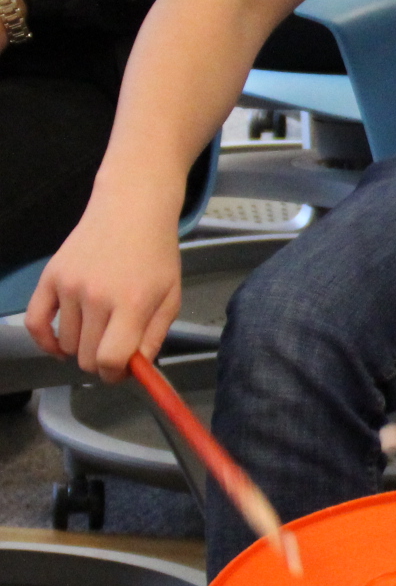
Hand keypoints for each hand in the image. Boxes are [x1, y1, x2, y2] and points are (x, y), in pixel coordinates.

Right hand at [26, 196, 184, 380]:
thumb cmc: (156, 255)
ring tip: (99, 329)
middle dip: (101, 363)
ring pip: (66, 344)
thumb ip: (154, 337)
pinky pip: (35, 323)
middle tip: (113, 350)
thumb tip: (135, 369)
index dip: (115, 374)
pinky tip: (60, 344)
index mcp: (132, 303)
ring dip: (81, 346)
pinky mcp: (50, 277)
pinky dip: (45, 341)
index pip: (110, 359)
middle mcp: (97, 296)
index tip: (121, 370)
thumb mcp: (171, 296)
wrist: (131, 210)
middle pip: (86, 357)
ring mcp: (69, 286)